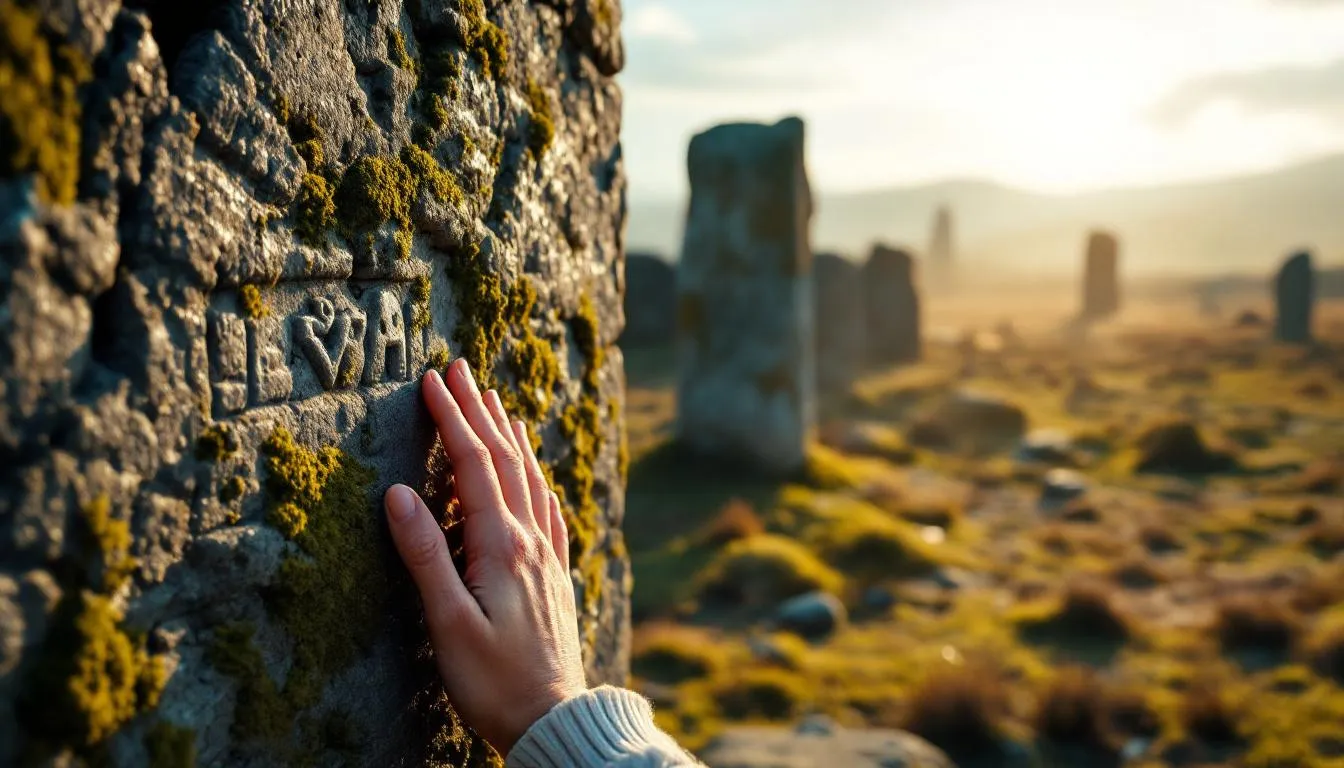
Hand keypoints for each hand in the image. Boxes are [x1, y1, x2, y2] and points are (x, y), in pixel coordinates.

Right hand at [383, 359, 586, 754]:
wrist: (553, 720)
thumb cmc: (493, 681)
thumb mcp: (448, 622)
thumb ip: (424, 556)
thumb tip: (398, 493)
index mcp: (502, 545)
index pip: (474, 465)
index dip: (452, 419)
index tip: (432, 381)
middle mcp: (531, 540)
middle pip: (504, 460)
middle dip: (479, 411)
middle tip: (460, 369)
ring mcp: (548, 556)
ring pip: (529, 479)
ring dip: (509, 436)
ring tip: (495, 403)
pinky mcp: (554, 575)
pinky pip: (547, 509)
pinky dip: (535, 479)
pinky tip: (534, 476)